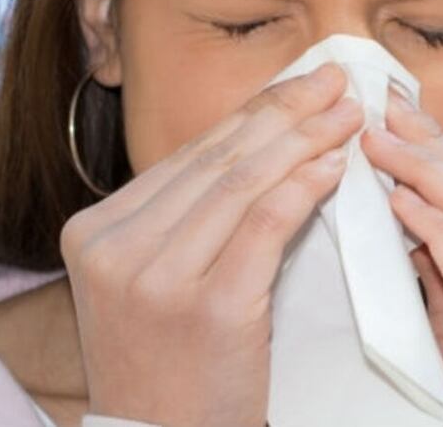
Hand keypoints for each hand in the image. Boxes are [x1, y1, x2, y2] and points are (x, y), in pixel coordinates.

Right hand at [60, 62, 363, 426]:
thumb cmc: (173, 361)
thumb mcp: (155, 279)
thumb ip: (189, 216)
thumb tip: (263, 140)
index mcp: (94, 230)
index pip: (191, 155)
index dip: (254, 112)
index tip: (301, 83)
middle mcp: (115, 248)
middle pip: (218, 160)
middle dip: (286, 112)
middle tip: (336, 81)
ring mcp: (157, 279)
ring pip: (243, 183)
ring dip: (305, 139)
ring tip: (348, 115)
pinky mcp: (208, 309)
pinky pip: (265, 226)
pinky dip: (304, 188)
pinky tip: (336, 167)